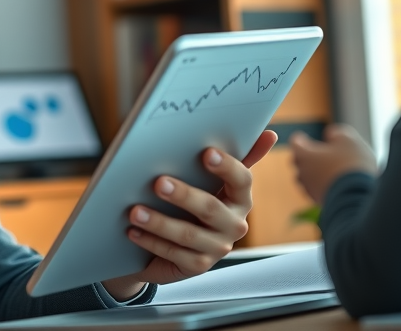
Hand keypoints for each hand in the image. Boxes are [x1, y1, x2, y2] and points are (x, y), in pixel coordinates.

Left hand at [102, 130, 277, 299]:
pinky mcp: (199, 266)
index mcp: (240, 197)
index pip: (242, 180)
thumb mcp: (206, 179)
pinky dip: (151, 241)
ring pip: (188, 235)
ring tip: (134, 210)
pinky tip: (132, 231)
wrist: (173, 242)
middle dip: (184, 195)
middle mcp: (234, 224)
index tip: (206, 153)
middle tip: (158, 182)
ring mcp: (218, 247)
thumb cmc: (190, 202)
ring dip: (159, 222)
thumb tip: (268, 134)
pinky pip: (174, 254)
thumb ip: (232, 156)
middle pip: (210, 208)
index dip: (227, 167)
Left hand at [291, 124, 376, 204]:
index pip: (295, 143)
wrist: (358, 197)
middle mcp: (302, 172)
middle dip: (307, 156)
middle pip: (299, 161)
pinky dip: (323, 184)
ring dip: (315, 171)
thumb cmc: (351, 164)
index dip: (301, 139)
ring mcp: (309, 189)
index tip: (303, 138)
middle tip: (317, 152)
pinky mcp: (318, 201)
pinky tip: (335, 183)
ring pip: (307, 177)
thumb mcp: (348, 140)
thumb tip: (331, 135)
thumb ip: (336, 133)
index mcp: (304, 154)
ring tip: (328, 168)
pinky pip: (317, 189)